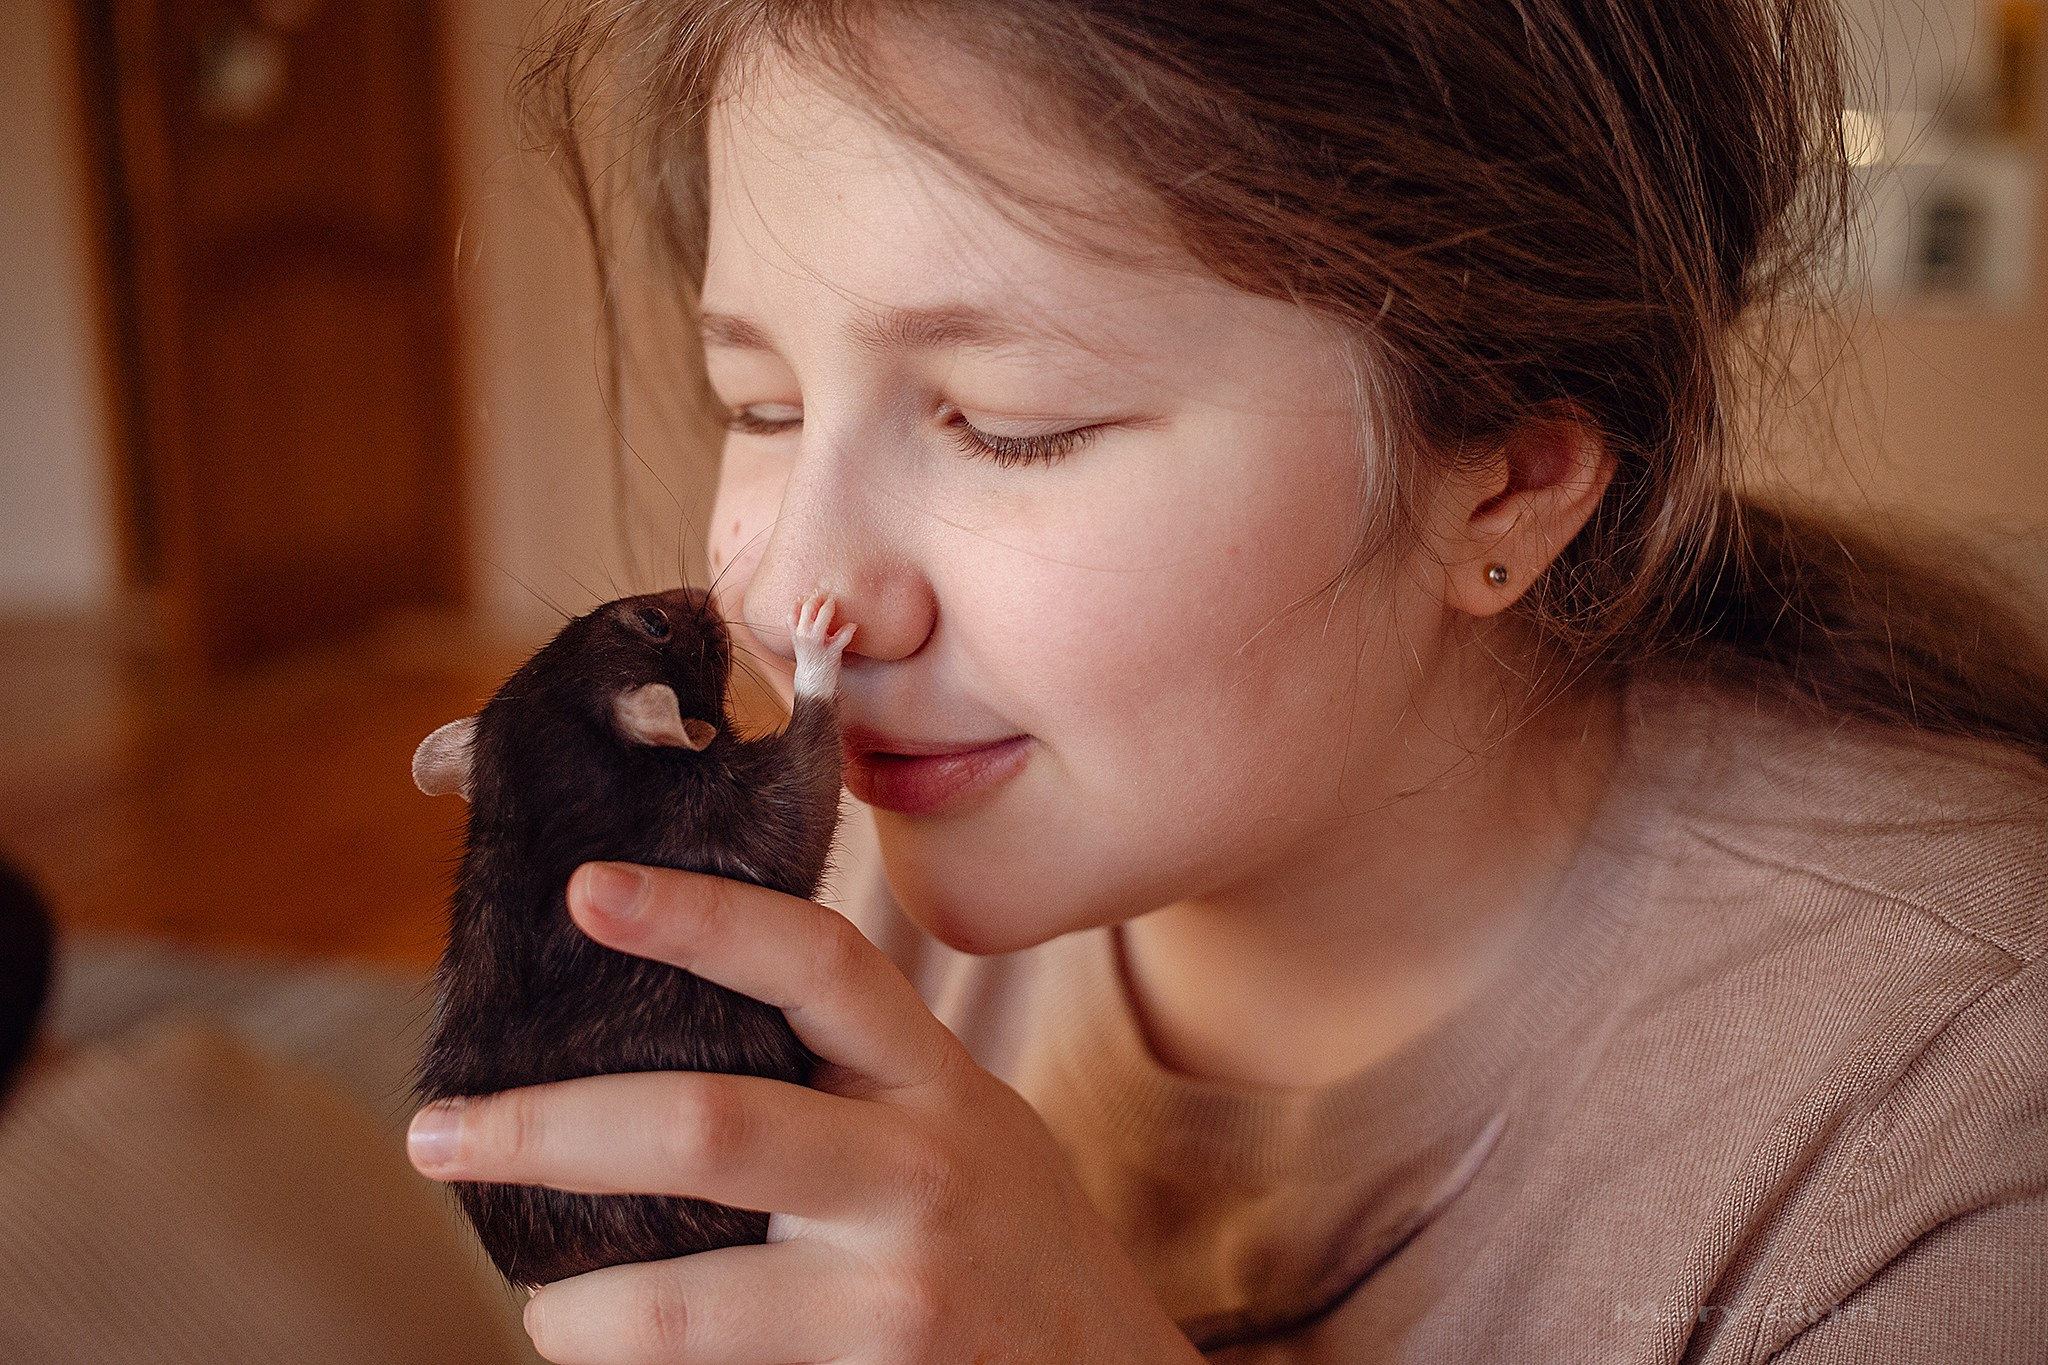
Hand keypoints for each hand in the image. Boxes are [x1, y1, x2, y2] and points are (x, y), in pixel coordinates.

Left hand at [406, 861, 1205, 1364]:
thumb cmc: (1013, 1240)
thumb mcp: (963, 1124)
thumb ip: (852, 1081)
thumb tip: (653, 1039)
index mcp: (935, 1082)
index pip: (817, 964)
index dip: (700, 917)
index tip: (584, 890)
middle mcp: (919, 1175)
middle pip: (707, 1126)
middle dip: (546, 1129)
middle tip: (439, 1131)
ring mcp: (897, 1296)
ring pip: (679, 1302)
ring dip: (575, 1311)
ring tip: (547, 1307)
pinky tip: (616, 1359)